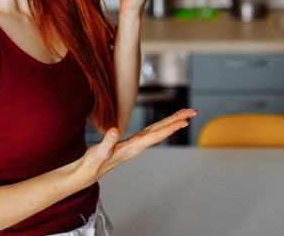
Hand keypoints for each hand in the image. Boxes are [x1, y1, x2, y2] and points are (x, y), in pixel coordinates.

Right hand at [78, 108, 195, 185]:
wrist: (89, 172)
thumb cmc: (94, 163)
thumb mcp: (99, 152)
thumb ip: (108, 141)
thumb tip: (115, 130)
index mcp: (134, 146)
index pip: (156, 135)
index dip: (171, 127)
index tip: (185, 121)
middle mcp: (139, 144)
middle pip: (162, 130)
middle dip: (178, 120)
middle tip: (193, 111)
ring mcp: (137, 143)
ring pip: (159, 129)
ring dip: (173, 121)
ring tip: (186, 113)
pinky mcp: (133, 142)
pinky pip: (152, 131)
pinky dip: (162, 125)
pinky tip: (167, 122)